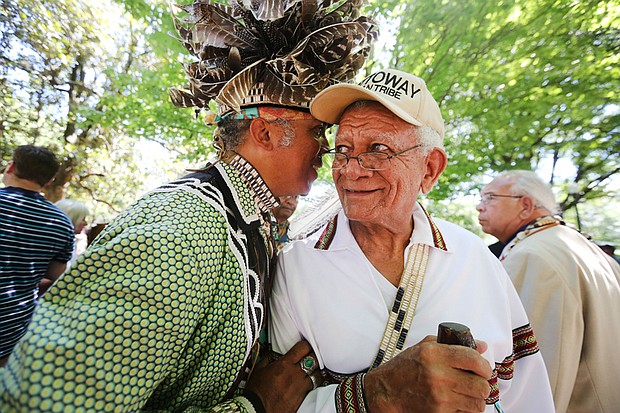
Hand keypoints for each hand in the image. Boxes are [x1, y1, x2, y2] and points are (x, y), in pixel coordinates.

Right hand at [246, 340, 318, 412]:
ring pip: (317, 374)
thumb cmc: (257, 393)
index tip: (305, 347)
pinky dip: (311, 384)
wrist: (258, 409)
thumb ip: (266, 360)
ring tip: (311, 371)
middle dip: (313, 357)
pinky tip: (306, 384)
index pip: (303, 348)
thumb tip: (268, 356)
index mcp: (284, 364)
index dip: (306, 346)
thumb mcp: (258, 371)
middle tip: (310, 357)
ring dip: (315, 372)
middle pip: (314, 359)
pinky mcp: (302, 398)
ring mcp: (300, 386)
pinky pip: (312, 387)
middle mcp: (295, 374)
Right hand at [364, 336, 492, 412]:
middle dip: (482, 384)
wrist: (385, 392)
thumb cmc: (404, 368)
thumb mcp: (425, 347)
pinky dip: (464, 410)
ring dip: (475, 399)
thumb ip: (453, 344)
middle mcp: (438, 376)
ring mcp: (439, 398)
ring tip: (466, 394)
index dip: (484, 365)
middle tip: (475, 382)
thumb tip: (482, 346)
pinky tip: (455, 402)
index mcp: (434, 354)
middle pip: (481, 386)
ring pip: (477, 404)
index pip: (473, 359)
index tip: (482, 368)